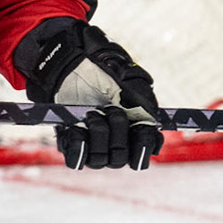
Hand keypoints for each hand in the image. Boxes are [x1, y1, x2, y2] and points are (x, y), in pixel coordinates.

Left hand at [17, 18, 162, 169]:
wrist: (71, 61)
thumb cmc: (103, 69)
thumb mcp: (129, 79)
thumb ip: (145, 100)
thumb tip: (152, 123)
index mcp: (134, 127)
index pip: (144, 149)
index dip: (144, 146)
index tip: (141, 129)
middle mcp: (114, 141)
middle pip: (121, 158)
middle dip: (119, 134)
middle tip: (112, 110)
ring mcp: (92, 144)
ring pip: (100, 160)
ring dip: (99, 135)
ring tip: (92, 113)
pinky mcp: (71, 142)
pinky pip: (76, 160)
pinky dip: (78, 147)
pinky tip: (77, 129)